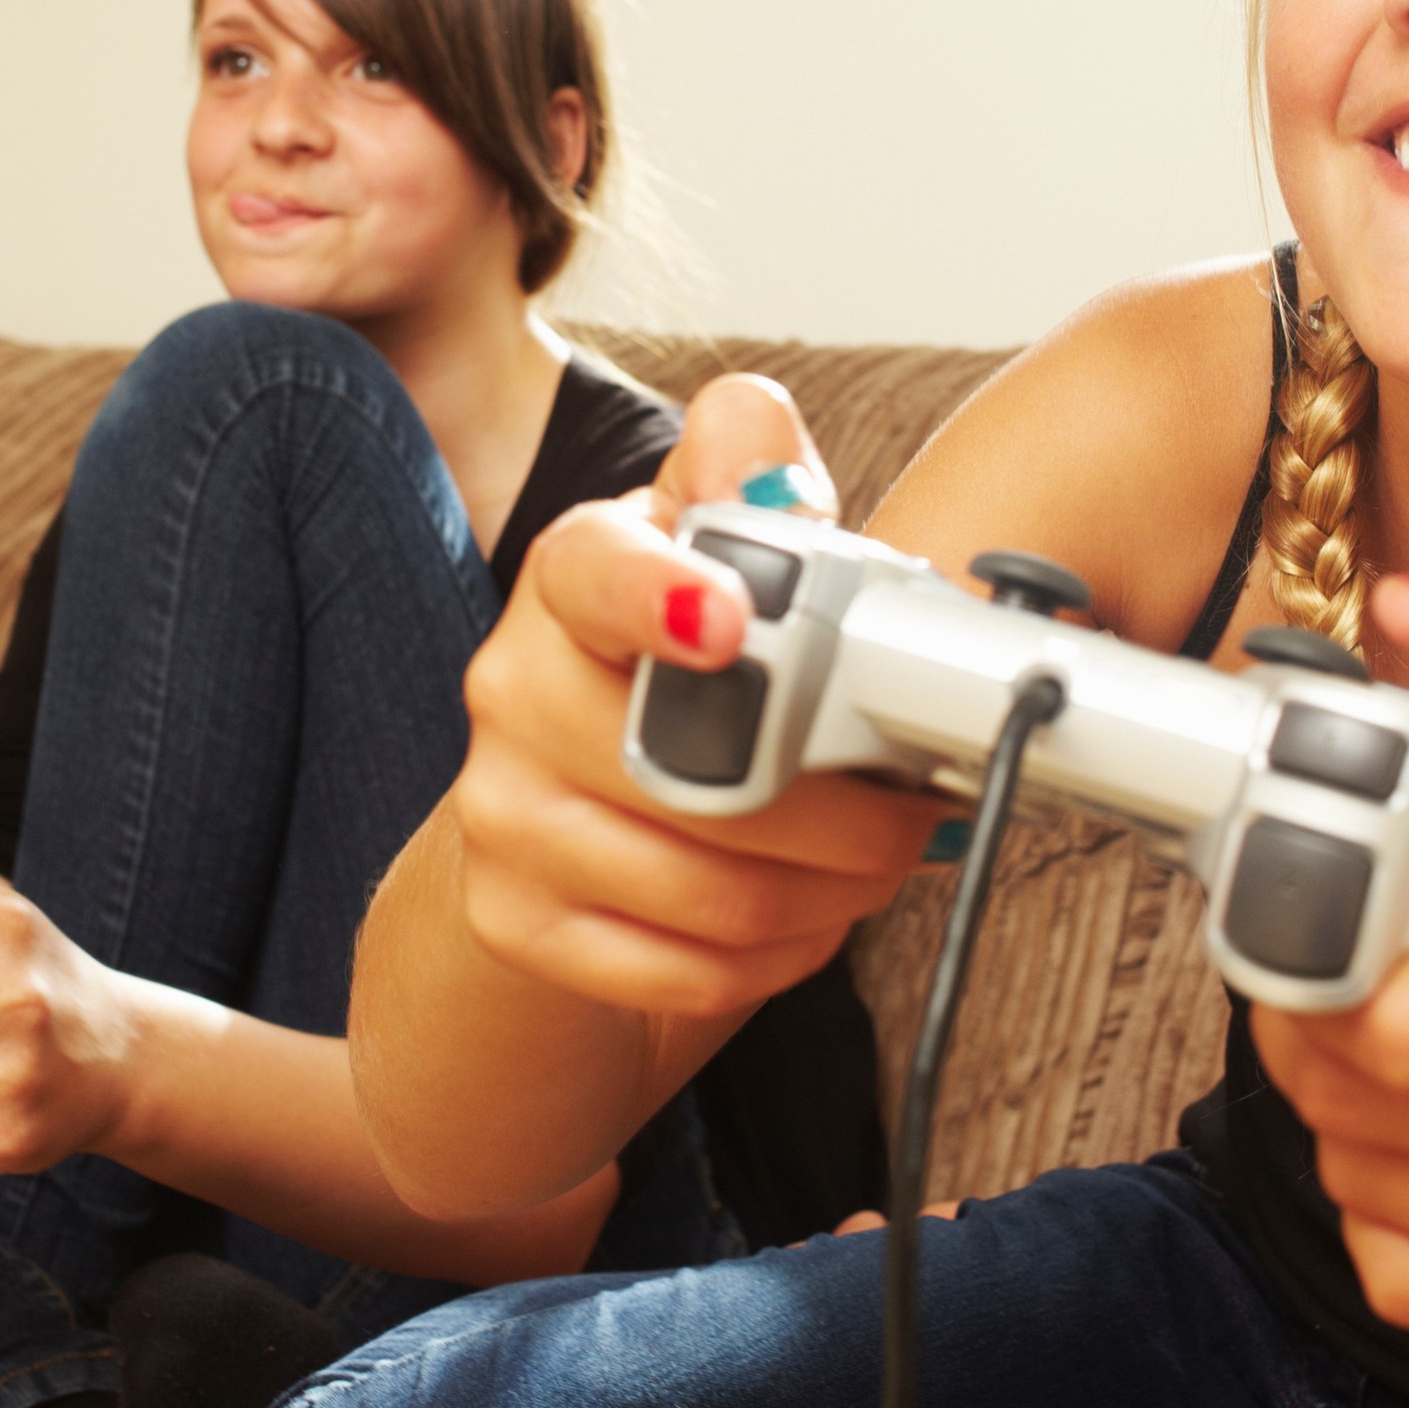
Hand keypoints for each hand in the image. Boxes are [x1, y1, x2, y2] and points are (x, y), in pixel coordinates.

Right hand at [446, 375, 949, 1023]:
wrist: (570, 802)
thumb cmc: (677, 665)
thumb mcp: (721, 548)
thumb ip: (755, 478)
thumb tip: (758, 438)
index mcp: (573, 575)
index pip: (596, 571)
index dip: (662, 594)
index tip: (729, 620)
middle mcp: (513, 688)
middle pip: (696, 773)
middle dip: (842, 809)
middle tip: (907, 808)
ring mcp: (501, 811)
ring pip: (708, 890)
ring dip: (831, 893)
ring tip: (872, 865)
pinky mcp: (515, 917)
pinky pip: (681, 970)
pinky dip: (776, 958)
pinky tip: (802, 920)